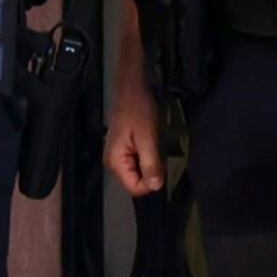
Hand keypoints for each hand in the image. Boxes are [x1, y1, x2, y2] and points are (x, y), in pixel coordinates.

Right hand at [106, 57, 166, 195]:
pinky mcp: (125, 148)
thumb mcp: (147, 138)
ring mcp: (118, 155)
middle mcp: (113, 162)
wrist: (132, 88)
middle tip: (160, 152)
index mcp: (115, 162)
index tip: (163, 166)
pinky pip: (139, 161)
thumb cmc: (138, 110)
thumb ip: (150, 164)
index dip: (152, 182)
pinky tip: (153, 143)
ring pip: (139, 172)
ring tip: (156, 146)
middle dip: (152, 172)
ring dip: (152, 163)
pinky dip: (149, 156)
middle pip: (137, 181)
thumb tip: (156, 187)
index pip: (135, 188)